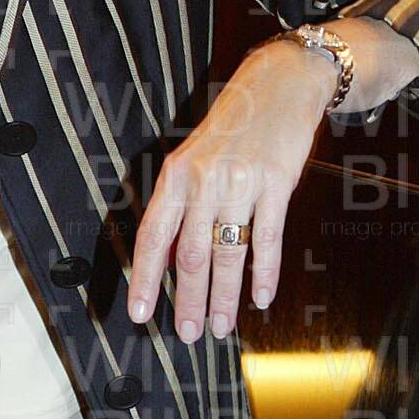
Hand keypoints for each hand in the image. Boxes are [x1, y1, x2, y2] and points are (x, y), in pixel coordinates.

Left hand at [127, 40, 334, 340]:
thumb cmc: (232, 128)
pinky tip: (262, 297)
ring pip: (227, 254)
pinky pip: (267, 239)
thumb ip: (180, 208)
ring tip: (219, 326)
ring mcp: (240, 183)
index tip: (141, 313)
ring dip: (223, 297)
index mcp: (175, 176)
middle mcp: (203, 181)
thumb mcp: (192, 159)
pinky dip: (265, 273)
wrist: (278, 86)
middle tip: (188, 333)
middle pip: (191, 255)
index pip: (153, 237)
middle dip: (188, 300)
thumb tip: (169, 259)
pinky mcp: (276, 184)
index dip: (145, 279)